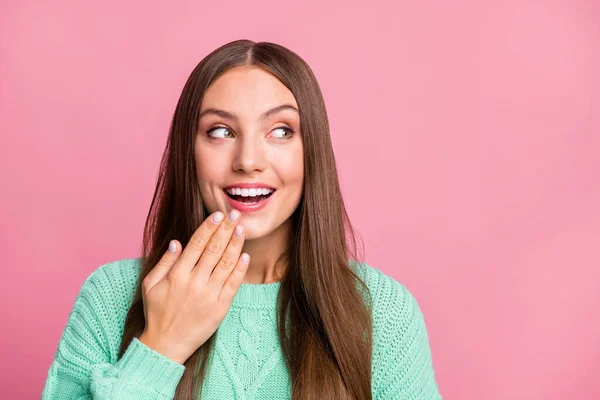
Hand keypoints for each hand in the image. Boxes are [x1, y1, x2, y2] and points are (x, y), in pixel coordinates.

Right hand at [138, 209, 248, 364]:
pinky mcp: (220, 307)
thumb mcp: (150, 285)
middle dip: (225, 229)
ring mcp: (209, 295)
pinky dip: (240, 268)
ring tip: (241, 228)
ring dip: (235, 244)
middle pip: (213, 249)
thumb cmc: (157, 313)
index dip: (208, 227)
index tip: (217, 215)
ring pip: (226, 263)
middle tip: (234, 214)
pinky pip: (233, 284)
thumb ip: (163, 262)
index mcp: (177, 275)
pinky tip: (245, 255)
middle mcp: (194, 282)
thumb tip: (177, 242)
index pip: (196, 244)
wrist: (166, 345)